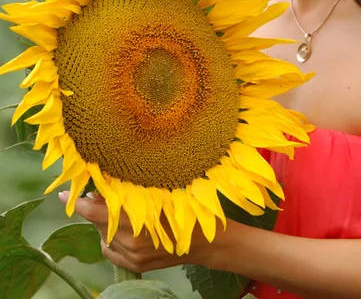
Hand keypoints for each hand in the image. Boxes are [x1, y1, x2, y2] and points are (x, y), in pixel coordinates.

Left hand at [58, 190, 218, 272]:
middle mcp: (133, 239)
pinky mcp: (136, 264)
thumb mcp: (160, 193)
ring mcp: (134, 254)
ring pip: (104, 236)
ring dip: (105, 223)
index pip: (99, 211)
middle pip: (99, 222)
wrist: (204, 241)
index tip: (64, 194)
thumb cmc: (184, 208)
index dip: (80, 203)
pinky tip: (122, 230)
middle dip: (96, 208)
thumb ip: (132, 192)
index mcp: (139, 217)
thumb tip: (103, 186)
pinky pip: (110, 250)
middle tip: (100, 194)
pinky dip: (110, 239)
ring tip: (121, 212)